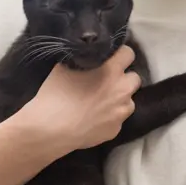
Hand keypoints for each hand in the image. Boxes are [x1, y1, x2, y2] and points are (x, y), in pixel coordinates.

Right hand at [17, 45, 141, 154]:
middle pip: (134, 78)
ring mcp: (120, 112)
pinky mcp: (115, 130)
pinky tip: (95, 119)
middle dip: (123, 79)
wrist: (51, 129)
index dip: (120, 55)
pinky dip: (110, 118)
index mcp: (111, 70)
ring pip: (129, 101)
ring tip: (101, 103)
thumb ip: (81, 60)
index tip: (112, 58)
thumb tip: (84, 56)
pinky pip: (118, 120)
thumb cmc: (55, 94)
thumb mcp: (64, 67)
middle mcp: (121, 90)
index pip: (128, 53)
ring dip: (119, 100)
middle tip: (107, 82)